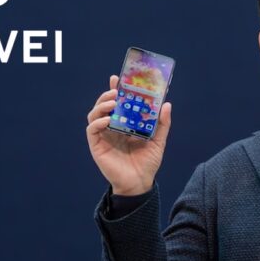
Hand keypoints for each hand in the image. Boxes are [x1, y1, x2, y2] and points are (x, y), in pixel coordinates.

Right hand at [86, 75, 171, 194]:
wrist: (139, 183)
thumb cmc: (147, 162)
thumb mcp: (158, 141)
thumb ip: (162, 124)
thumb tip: (167, 104)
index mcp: (124, 123)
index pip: (117, 102)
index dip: (115, 88)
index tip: (117, 77)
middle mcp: (112, 127)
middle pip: (103, 105)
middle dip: (107, 94)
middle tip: (116, 91)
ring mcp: (103, 136)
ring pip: (94, 114)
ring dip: (101, 105)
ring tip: (113, 103)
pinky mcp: (96, 146)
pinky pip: (92, 130)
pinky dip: (97, 122)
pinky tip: (107, 120)